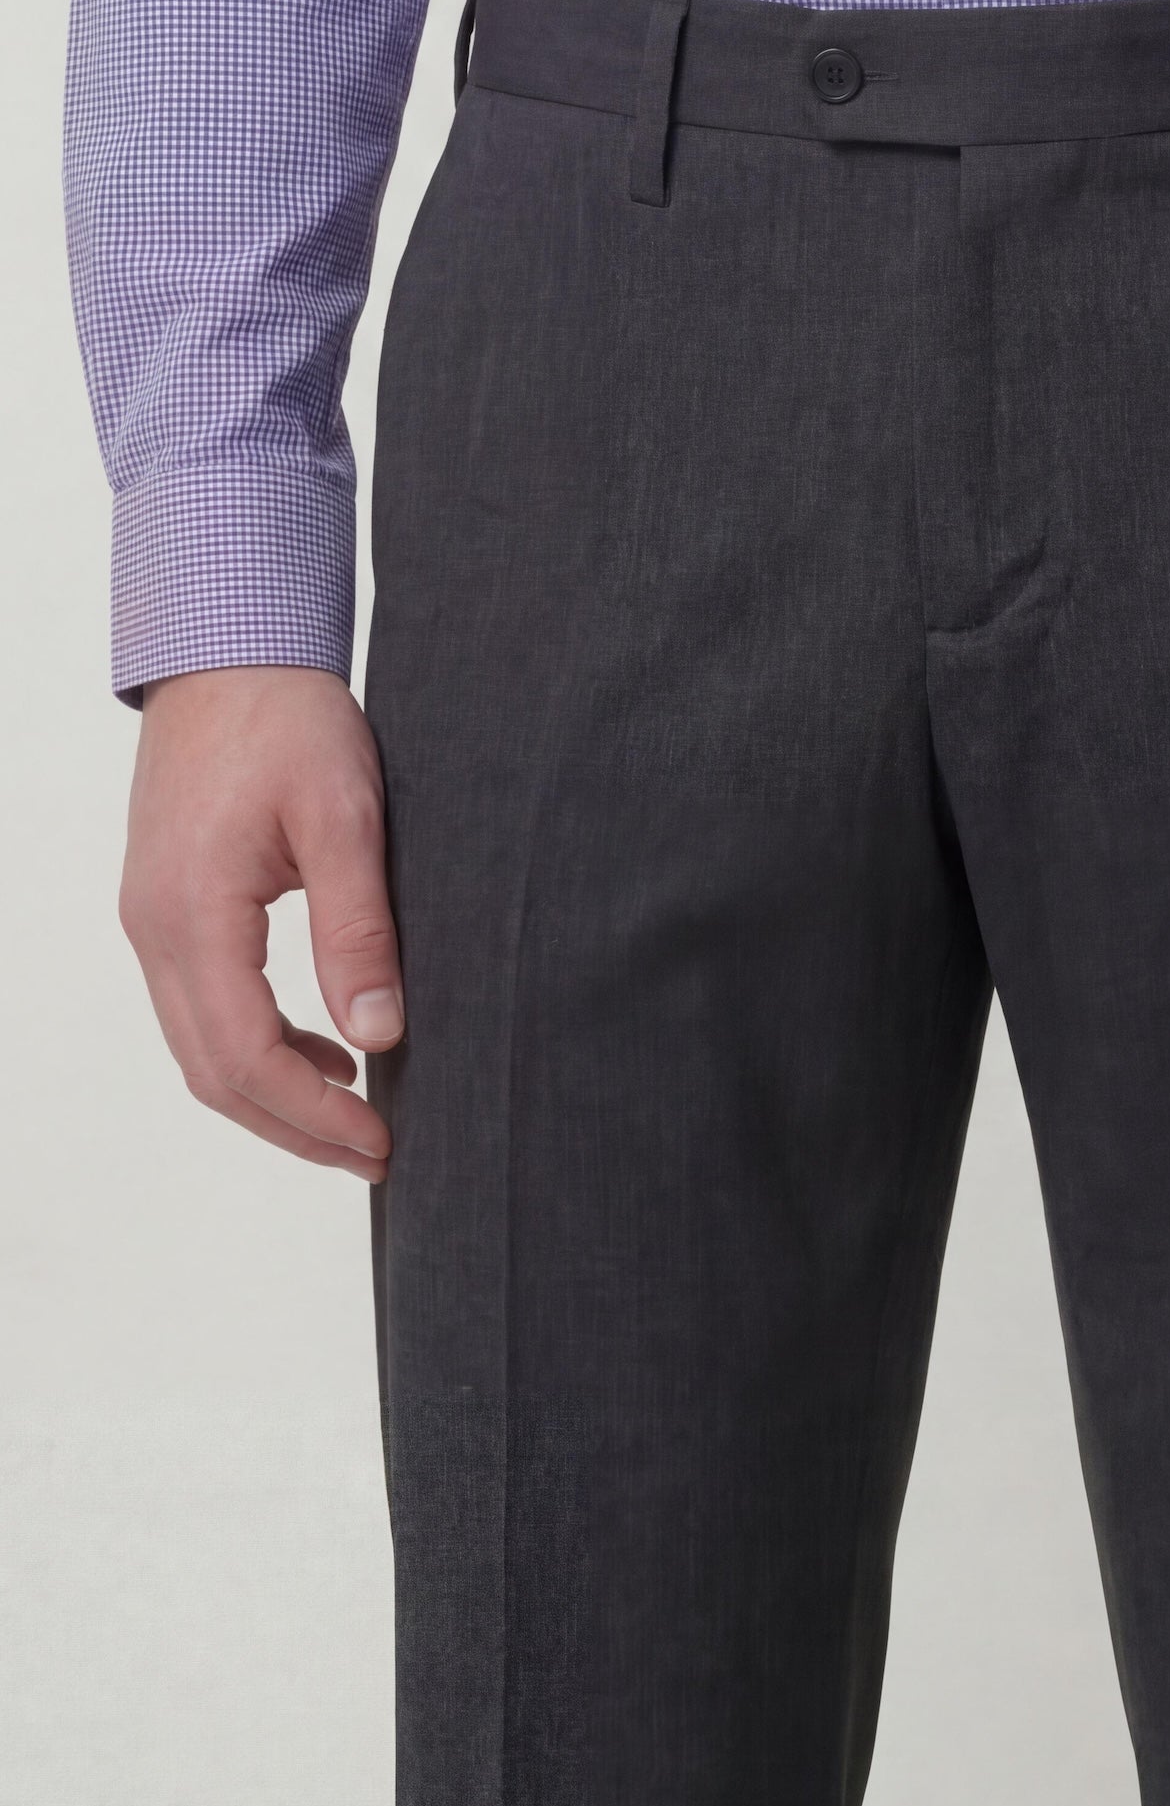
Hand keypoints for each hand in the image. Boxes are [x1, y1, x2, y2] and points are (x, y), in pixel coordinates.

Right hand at [121, 665, 402, 1180]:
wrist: (227, 650)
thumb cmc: (288, 720)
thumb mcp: (345, 819)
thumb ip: (358, 929)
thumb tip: (379, 1034)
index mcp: (192, 914)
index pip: (246, 1057)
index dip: (314, 1115)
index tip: (382, 1142)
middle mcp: (154, 928)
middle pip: (213, 1073)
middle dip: (294, 1127)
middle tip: (378, 1155)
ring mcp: (152, 920)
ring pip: (201, 1047)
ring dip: (275, 1094)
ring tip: (358, 1116)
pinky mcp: (167, 906)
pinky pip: (202, 1005)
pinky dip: (259, 1045)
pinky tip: (327, 1045)